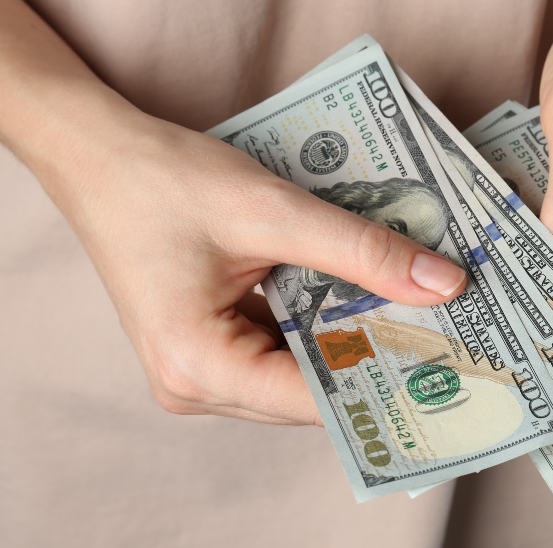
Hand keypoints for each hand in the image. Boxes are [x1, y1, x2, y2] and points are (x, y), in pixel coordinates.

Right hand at [55, 116, 466, 425]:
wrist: (98, 154)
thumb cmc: (166, 181)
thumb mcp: (274, 212)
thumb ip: (362, 252)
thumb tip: (444, 287)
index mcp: (198, 367)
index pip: (317, 399)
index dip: (388, 378)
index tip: (453, 358)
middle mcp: (195, 385)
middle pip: (311, 390)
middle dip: (377, 356)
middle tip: (451, 329)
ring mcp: (200, 369)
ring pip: (302, 369)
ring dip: (354, 336)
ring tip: (419, 310)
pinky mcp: (209, 344)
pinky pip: (281, 348)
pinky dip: (323, 321)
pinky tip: (366, 294)